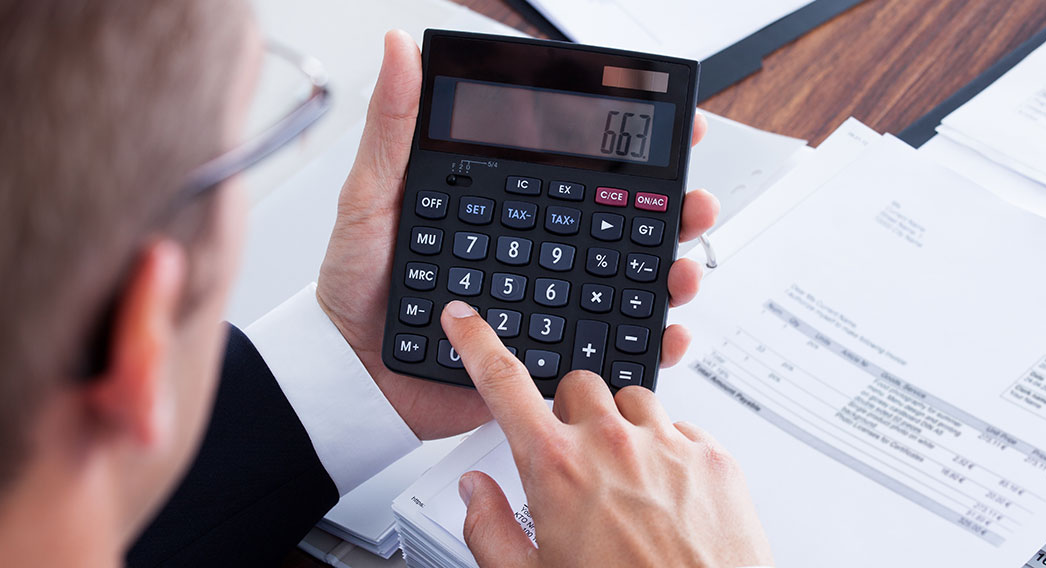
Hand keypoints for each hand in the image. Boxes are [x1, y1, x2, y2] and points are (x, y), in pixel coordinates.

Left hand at [316, 30, 718, 439]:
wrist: (350, 374)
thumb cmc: (356, 286)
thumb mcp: (370, 195)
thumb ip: (393, 127)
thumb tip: (399, 48)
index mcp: (505, 206)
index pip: (579, 168)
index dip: (629, 145)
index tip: (672, 126)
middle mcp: (535, 250)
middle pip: (620, 223)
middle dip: (671, 212)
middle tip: (694, 204)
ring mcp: (546, 301)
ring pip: (626, 282)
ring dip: (669, 272)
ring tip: (680, 271)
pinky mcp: (547, 352)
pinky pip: (608, 347)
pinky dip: (646, 343)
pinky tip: (663, 332)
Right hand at [439, 300, 773, 566]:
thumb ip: (489, 528)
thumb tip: (474, 490)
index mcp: (556, 469)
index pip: (504, 384)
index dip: (477, 343)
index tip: (465, 321)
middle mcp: (612, 445)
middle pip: (577, 385)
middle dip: (569, 415)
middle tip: (576, 462)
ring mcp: (667, 446)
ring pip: (633, 401)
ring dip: (622, 429)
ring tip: (627, 482)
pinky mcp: (713, 456)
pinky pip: (682, 427)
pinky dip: (668, 450)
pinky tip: (666, 494)